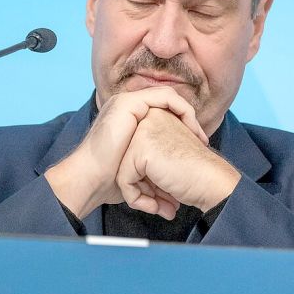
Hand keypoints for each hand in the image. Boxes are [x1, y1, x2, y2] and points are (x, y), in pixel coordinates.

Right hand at [44, 87, 205, 218]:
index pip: (162, 112)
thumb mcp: (138, 171)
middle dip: (189, 120)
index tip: (198, 145)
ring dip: (187, 114)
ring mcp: (126, 102)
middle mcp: (126, 106)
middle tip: (202, 140)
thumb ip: (153, 168)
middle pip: (167, 104)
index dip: (183, 125)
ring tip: (199, 135)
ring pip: (168, 97)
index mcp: (127, 119)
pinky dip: (181, 109)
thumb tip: (171, 196)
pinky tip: (190, 127)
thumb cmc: (109, 181)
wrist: (90, 180)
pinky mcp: (129, 102)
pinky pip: (165, 96)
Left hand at [116, 108, 240, 219]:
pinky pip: (123, 181)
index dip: (147, 178)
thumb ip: (147, 158)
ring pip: (122, 171)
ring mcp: (143, 131)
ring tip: (162, 206)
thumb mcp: (167, 157)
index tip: (166, 191)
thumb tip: (126, 178)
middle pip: (126, 159)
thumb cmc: (196, 174)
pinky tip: (156, 206)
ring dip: (139, 195)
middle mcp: (149, 117)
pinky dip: (136, 199)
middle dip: (142, 187)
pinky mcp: (140, 149)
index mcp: (157, 116)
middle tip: (164, 202)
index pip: (134, 150)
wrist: (213, 182)